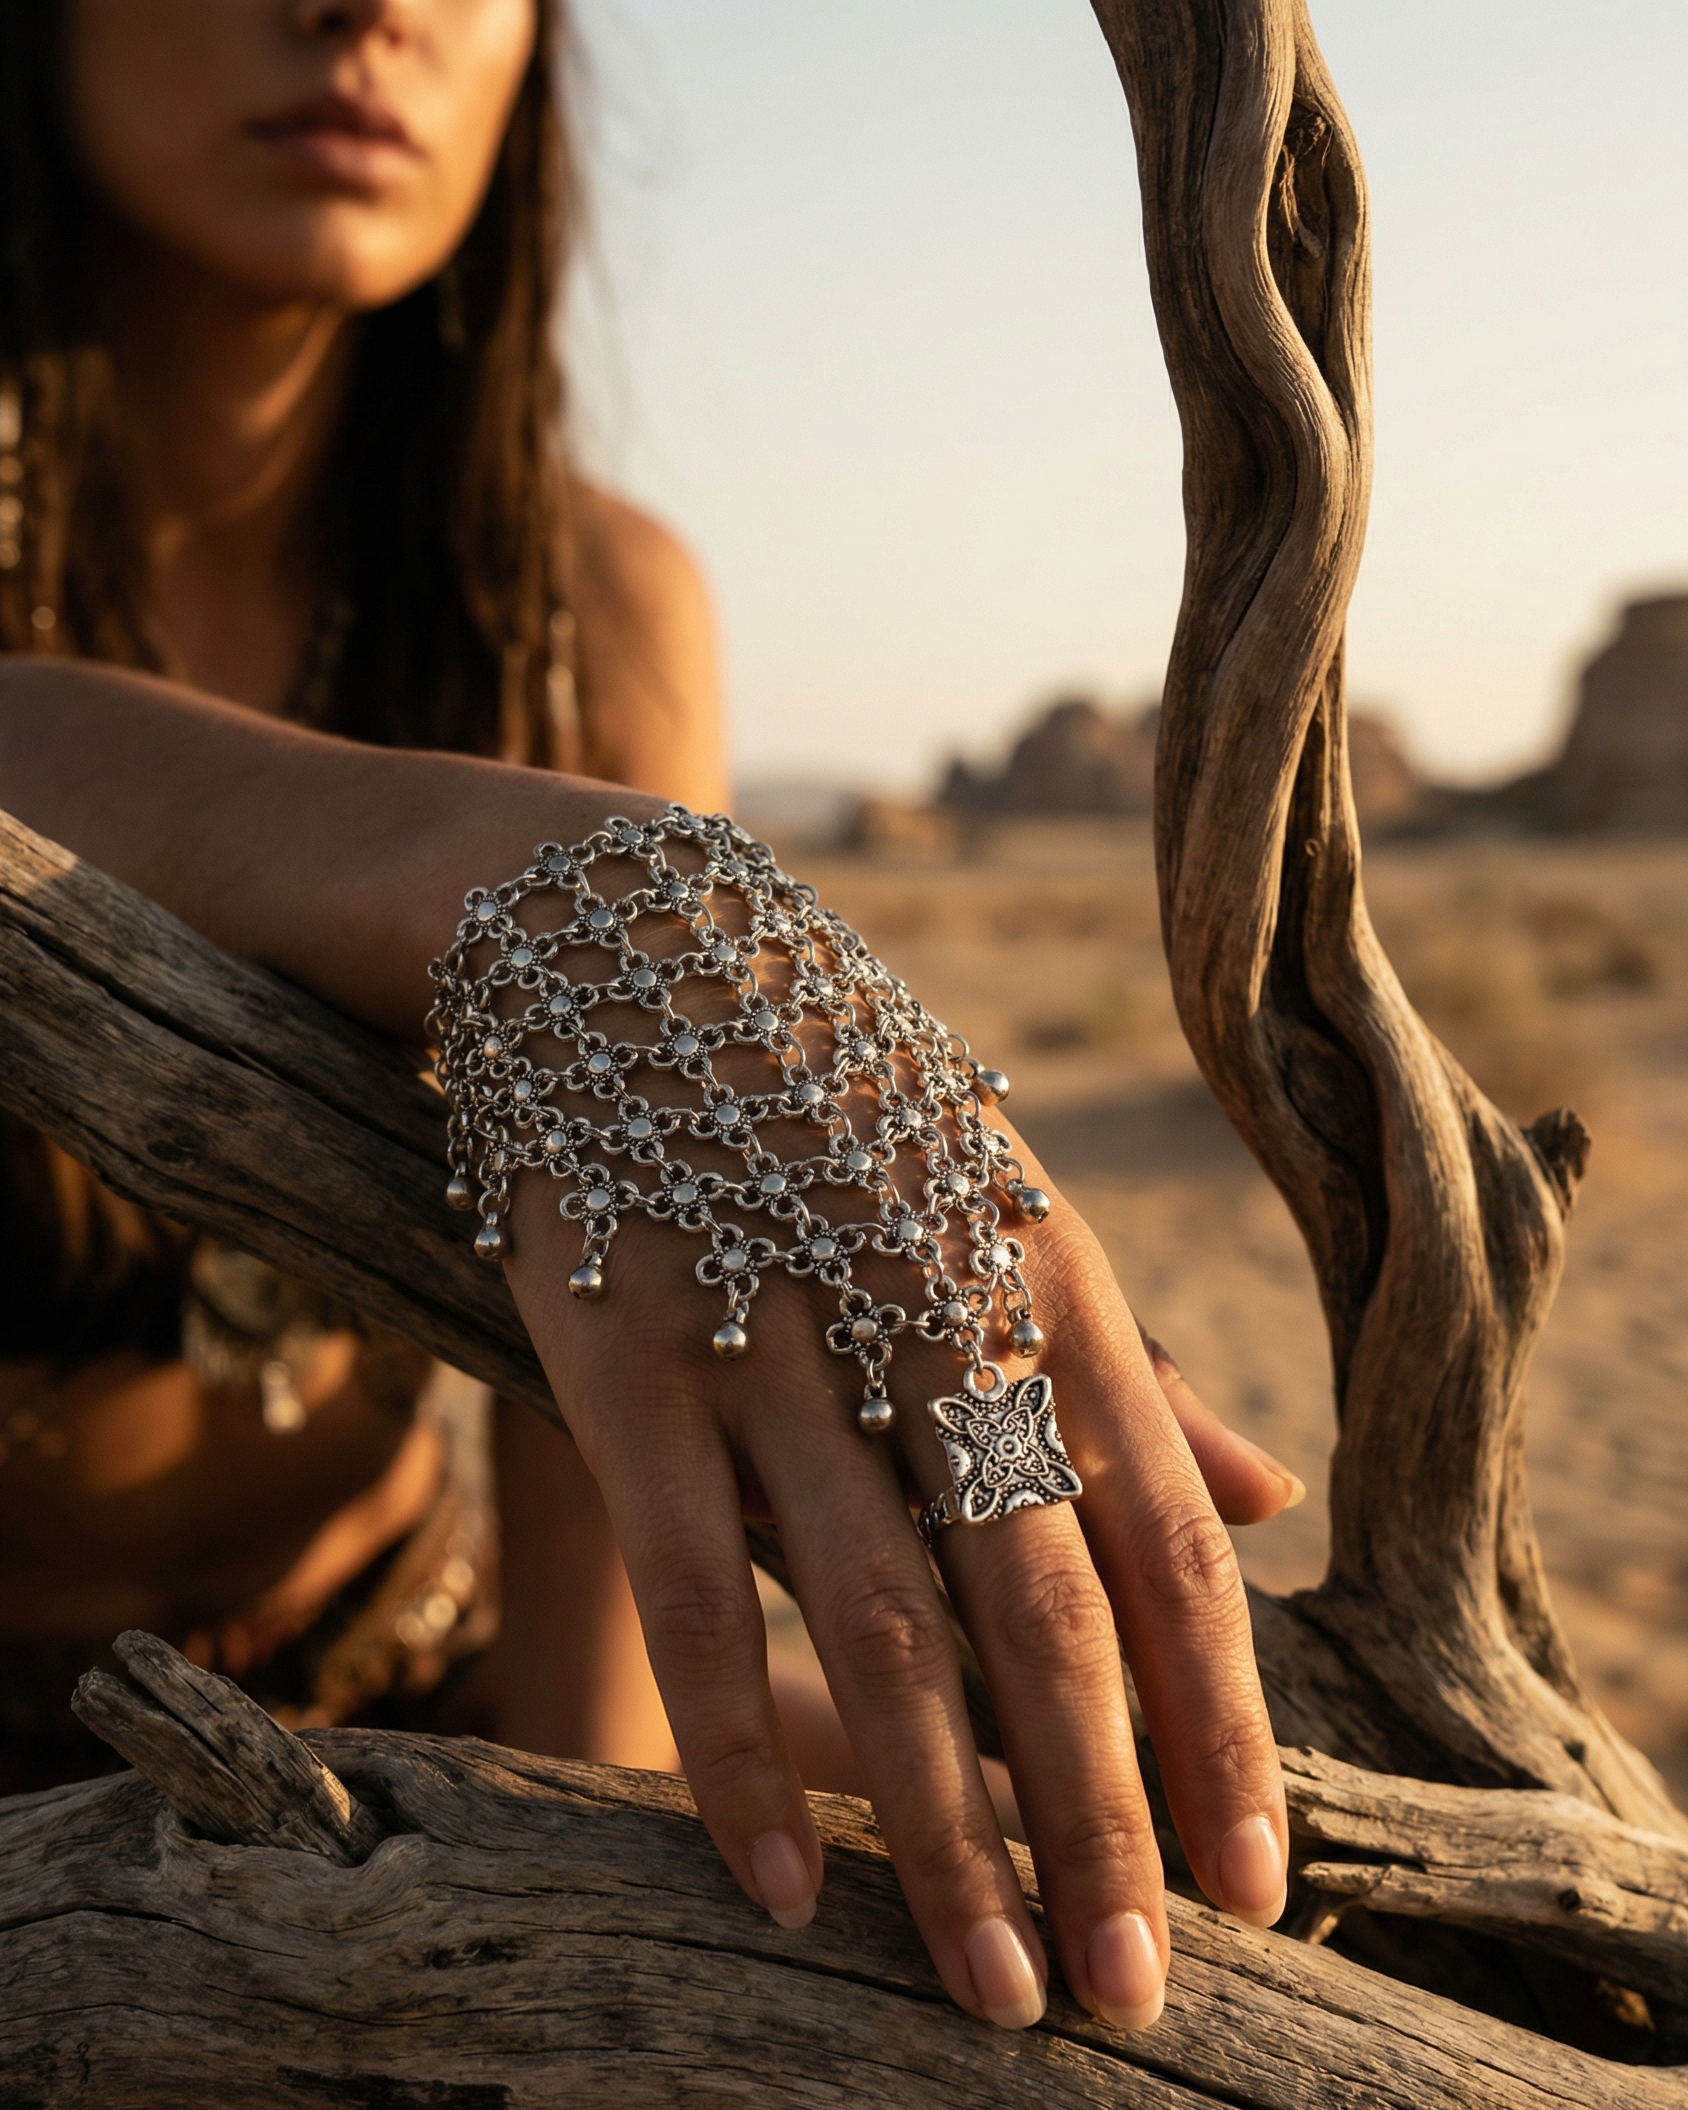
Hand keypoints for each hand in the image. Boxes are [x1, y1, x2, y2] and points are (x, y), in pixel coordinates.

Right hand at [502, 1143, 1289, 2034]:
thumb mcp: (1008, 1203)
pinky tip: (781, 1885)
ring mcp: (777, 1339)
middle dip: (1103, 1812)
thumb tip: (1278, 1505)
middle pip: (1045, 1605)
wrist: (633, 951)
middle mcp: (932, 1315)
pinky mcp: (627, 1362)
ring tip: (990, 1992)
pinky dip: (739, 1747)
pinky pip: (693, 1588)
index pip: (1167, 1536)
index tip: (1256, 1884)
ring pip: (883, 1621)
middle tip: (1131, 1995)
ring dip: (944, 1825)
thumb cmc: (846, 1102)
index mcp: (1046, 1278)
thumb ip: (1134, 1368)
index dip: (1220, 1717)